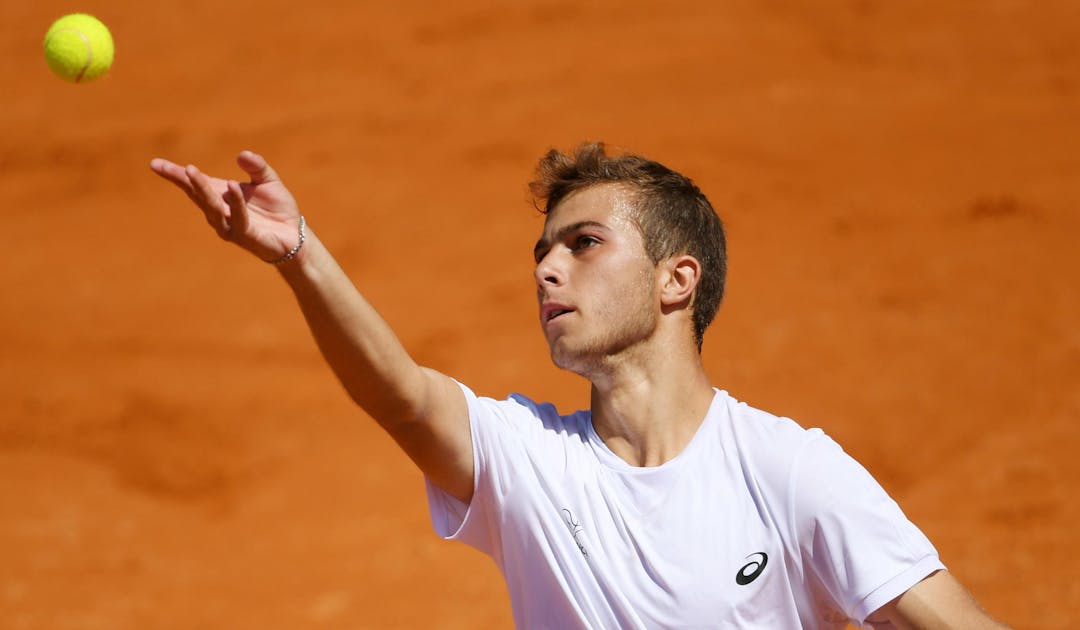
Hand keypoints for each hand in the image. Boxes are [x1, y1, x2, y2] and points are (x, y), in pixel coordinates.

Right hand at [150, 150, 302, 262]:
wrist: (294, 236)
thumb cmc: (277, 210)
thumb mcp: (268, 181)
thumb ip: (256, 167)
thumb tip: (242, 154)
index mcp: (220, 197)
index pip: (193, 184)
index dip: (175, 174)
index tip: (154, 163)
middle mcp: (220, 213)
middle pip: (197, 195)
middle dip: (184, 181)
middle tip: (175, 166)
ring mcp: (230, 227)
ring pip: (212, 208)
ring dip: (202, 190)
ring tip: (192, 172)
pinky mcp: (247, 237)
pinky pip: (238, 219)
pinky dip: (235, 203)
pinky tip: (232, 186)